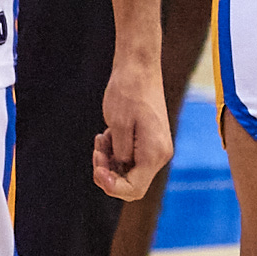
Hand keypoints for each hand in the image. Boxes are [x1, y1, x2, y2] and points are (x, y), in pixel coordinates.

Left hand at [91, 58, 172, 199]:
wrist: (139, 67)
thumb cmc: (128, 92)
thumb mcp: (117, 126)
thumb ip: (120, 154)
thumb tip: (121, 167)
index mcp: (154, 153)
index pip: (133, 189)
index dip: (111, 186)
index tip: (97, 168)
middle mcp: (160, 154)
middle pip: (131, 183)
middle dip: (109, 173)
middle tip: (96, 152)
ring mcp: (156, 147)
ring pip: (128, 170)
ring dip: (110, 160)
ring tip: (101, 138)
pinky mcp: (150, 140)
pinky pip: (131, 157)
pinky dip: (116, 151)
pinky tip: (108, 134)